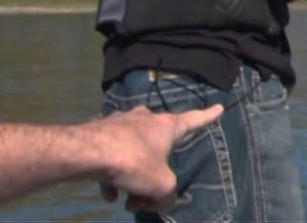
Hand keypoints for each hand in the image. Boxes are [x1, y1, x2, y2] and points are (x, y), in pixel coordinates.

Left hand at [92, 104, 223, 212]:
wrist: (87, 153)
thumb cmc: (133, 162)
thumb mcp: (161, 186)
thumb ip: (167, 195)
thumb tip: (161, 200)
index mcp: (166, 126)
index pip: (194, 120)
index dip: (208, 116)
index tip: (219, 107)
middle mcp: (145, 119)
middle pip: (158, 147)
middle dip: (155, 172)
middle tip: (148, 195)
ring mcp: (120, 123)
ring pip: (133, 153)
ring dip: (133, 178)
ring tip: (126, 198)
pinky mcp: (99, 133)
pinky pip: (112, 158)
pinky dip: (113, 177)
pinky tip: (109, 193)